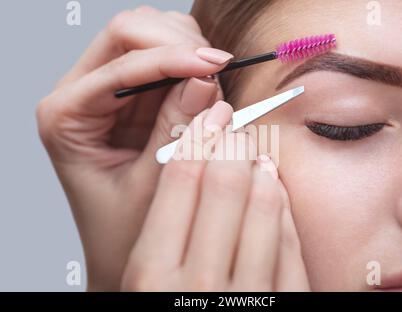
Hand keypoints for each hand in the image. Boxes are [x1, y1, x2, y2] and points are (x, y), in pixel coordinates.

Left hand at [36, 6, 232, 289]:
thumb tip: (207, 80)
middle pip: (129, 33)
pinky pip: (164, 60)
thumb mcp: (152, 184)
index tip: (216, 65)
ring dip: (185, 51)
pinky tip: (205, 88)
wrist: (121, 249)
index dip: (171, 57)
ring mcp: (108, 92)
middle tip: (219, 70)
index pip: (119, 61)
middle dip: (178, 45)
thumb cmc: (125, 228)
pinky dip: (189, 64)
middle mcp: (81, 95)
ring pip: (148, 37)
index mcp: (67, 117)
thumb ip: (178, 130)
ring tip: (213, 84)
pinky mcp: (134, 98)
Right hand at [121, 101, 309, 290]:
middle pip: (224, 182)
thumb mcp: (144, 282)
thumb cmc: (168, 307)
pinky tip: (272, 192)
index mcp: (150, 276)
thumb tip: (193, 160)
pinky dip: (281, 207)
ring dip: (260, 168)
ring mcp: (249, 298)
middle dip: (231, 143)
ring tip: (253, 156)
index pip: (180, 179)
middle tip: (233, 129)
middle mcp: (199, 286)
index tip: (209, 117)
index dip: (197, 136)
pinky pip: (289, 240)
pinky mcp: (286, 305)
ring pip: (264, 203)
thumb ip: (162, 229)